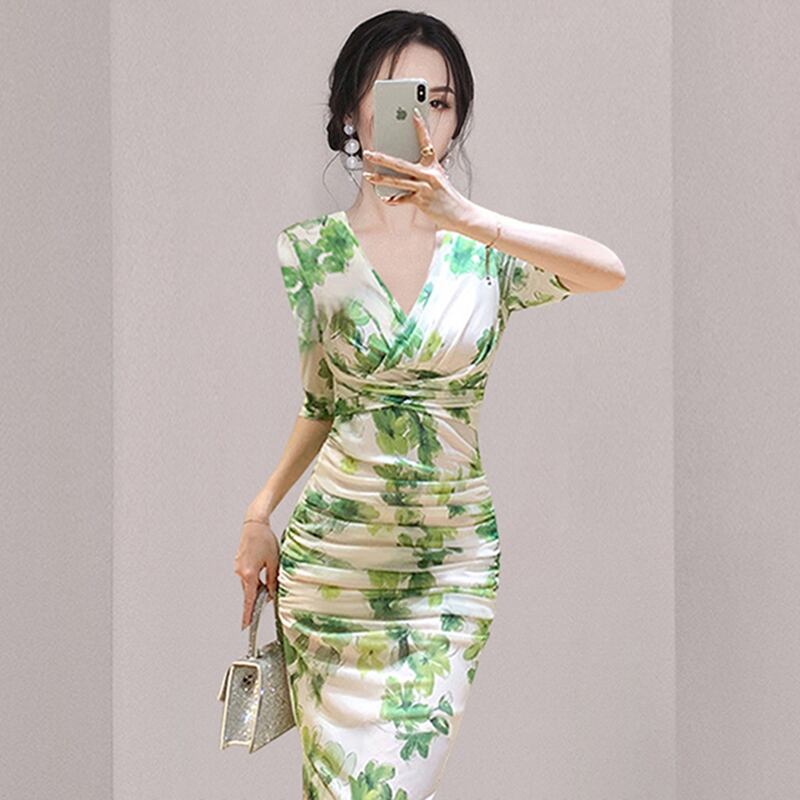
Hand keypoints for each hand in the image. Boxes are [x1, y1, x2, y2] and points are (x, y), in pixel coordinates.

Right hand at [233, 518, 279, 629]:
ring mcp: (238, 567)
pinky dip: (255, 577)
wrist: (254, 524)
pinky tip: (262, 568)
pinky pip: (247, 575)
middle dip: (258, 597)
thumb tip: (273, 593)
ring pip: (249, 583)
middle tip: (268, 597)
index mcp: (249, 574)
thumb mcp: (273, 561)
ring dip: (258, 585)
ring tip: (268, 573)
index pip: (249, 599)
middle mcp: (241, 572)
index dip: (248, 614)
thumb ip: (272, 580)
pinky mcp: (239, 562)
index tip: (245, 626)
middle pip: (250, 592)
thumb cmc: (265, 540)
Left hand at [361, 108, 472, 231]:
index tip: (414, 113)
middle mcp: (429, 174)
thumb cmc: (447, 196)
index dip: (420, 127)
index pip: (426, 142)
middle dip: (382, 158)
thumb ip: (423, 172)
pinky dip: (393, 199)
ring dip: (380, 178)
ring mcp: (424, 188)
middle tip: (368, 153)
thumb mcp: (438, 179)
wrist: (460, 213)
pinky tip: (384, 197)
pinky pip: (403, 199)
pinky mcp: (422, 201)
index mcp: (434, 166)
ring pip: (398, 181)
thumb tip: (403, 170)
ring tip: (368, 176)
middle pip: (401, 163)